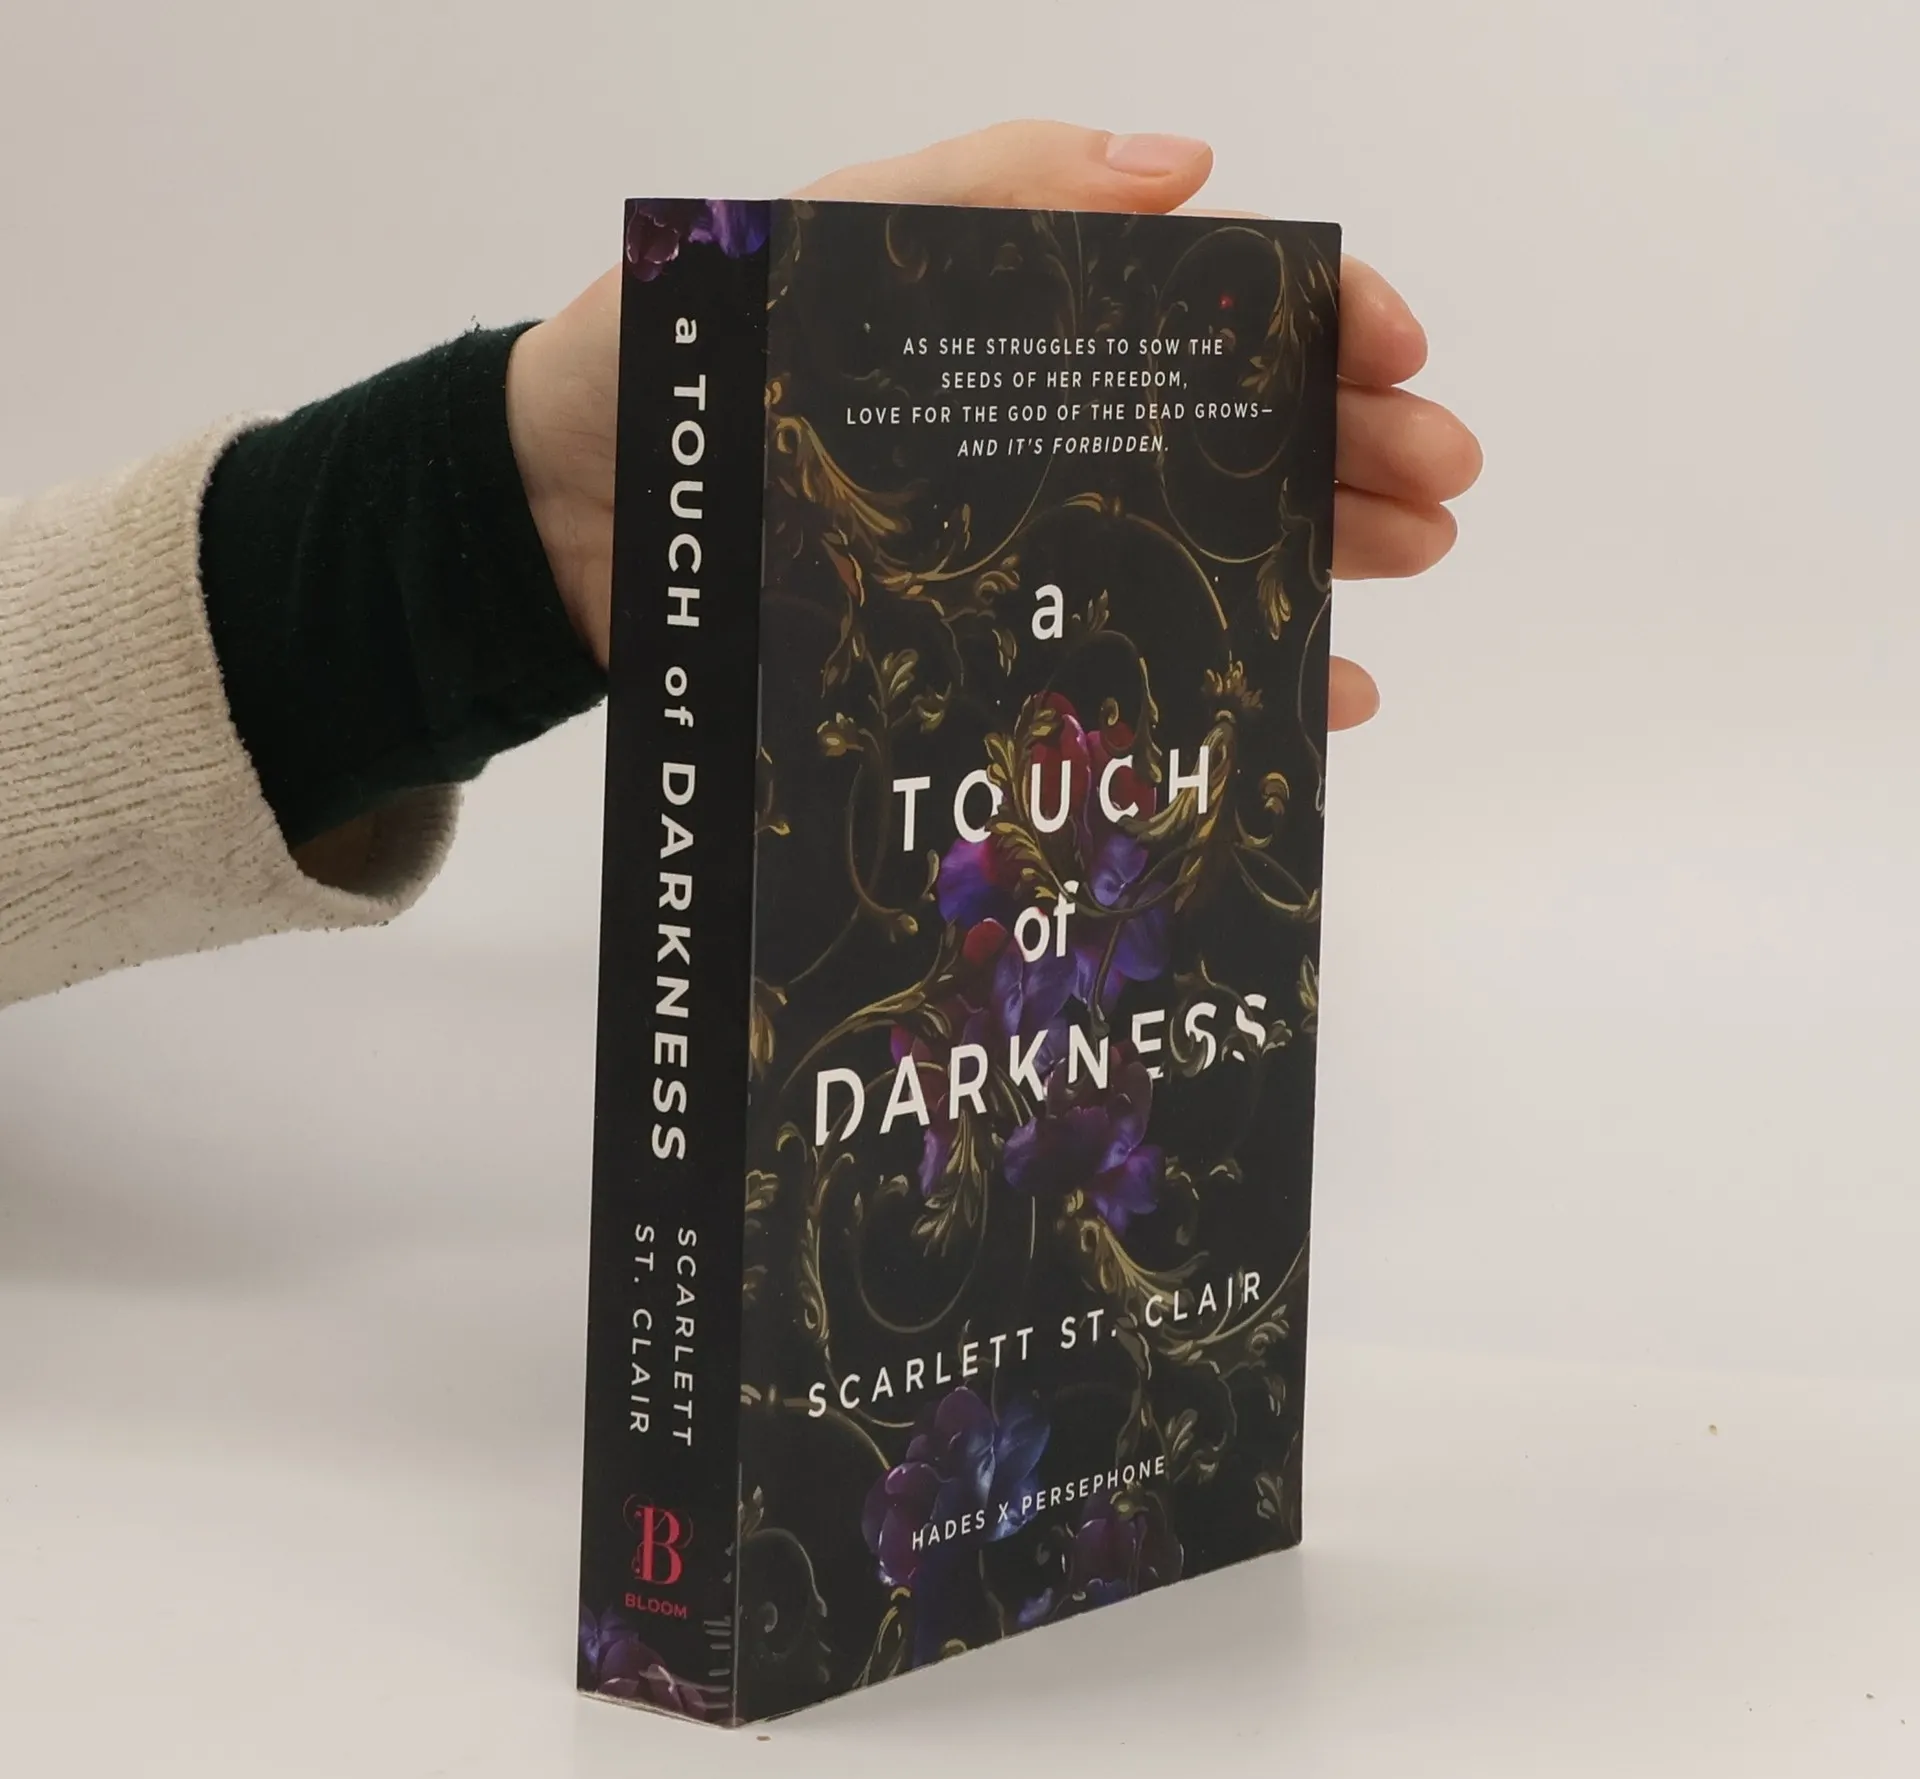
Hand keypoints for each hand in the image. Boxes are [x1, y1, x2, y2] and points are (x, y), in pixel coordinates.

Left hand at [505, 120, 1481, 729]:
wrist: (553, 520)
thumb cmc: (667, 359)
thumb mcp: (815, 235)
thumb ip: (986, 188)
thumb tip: (1183, 167)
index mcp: (1011, 309)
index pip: (1197, 298)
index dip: (1310, 315)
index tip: (1393, 351)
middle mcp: (1030, 424)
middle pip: (1223, 423)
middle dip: (1346, 442)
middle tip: (1439, 487)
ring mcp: (1015, 539)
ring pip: (1199, 536)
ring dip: (1319, 547)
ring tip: (1410, 562)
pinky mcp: (980, 644)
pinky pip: (1125, 655)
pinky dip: (1228, 669)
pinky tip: (1311, 687)